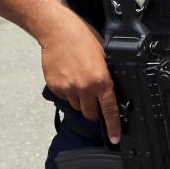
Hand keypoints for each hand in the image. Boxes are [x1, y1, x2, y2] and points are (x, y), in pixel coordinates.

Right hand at [40, 11, 120, 142]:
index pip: (109, 109)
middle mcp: (84, 87)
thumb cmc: (83, 38)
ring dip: (80, 100)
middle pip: (91, 113)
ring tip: (79, 80)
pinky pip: (64, 97)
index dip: (113, 126)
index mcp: (101, 80)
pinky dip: (67, 91)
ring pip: (77, 106)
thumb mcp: (104, 56)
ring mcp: (68, 88)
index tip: (114, 137)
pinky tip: (68, 76)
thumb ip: (106, 76)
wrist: (57, 30)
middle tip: (94, 98)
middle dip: (94, 110)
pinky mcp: (55, 86)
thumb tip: (110, 90)